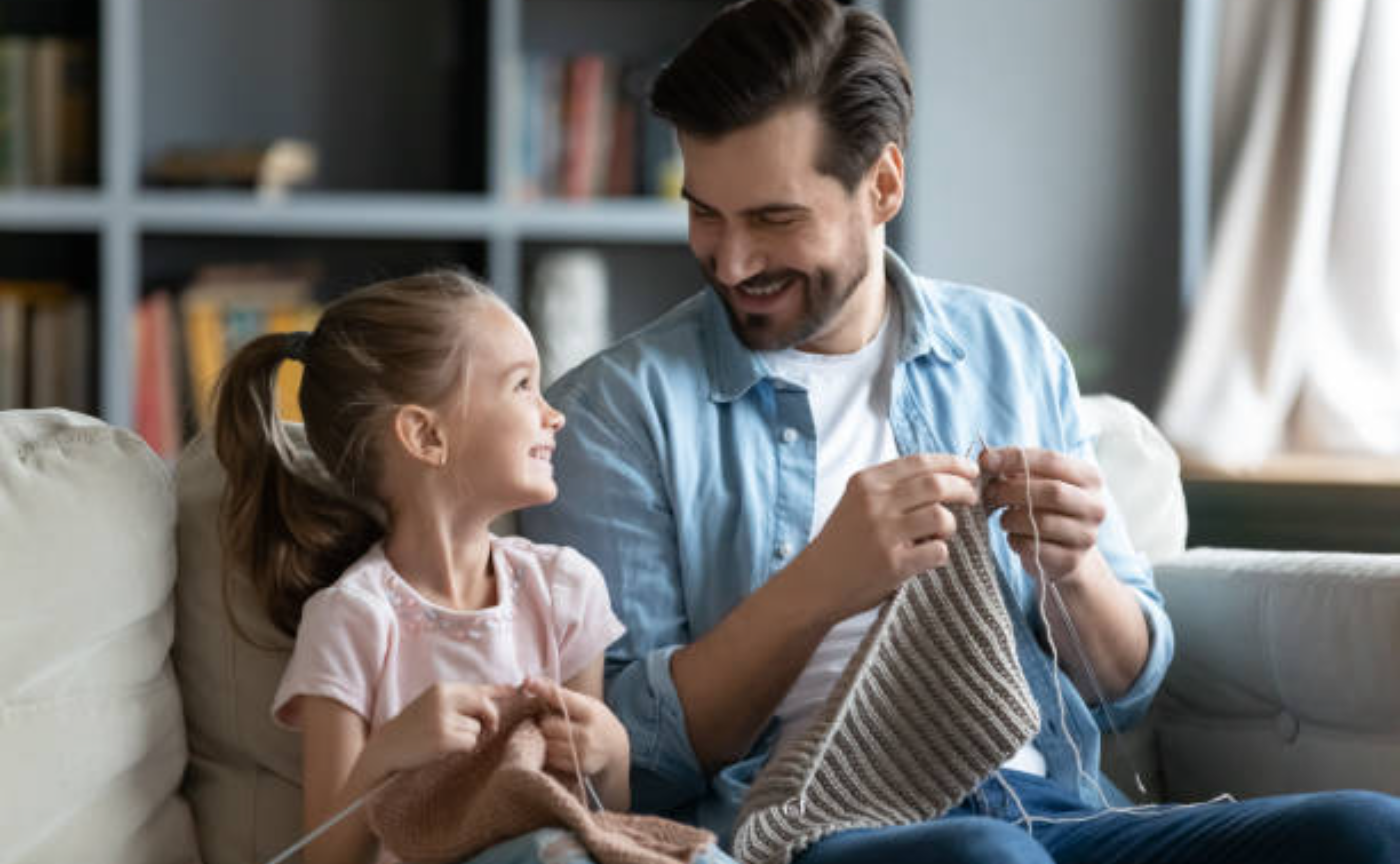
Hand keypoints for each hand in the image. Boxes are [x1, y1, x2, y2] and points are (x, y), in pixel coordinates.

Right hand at [364, 682, 510, 776]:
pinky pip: (470, 743)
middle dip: (489, 720)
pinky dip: (463, 749)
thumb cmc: (414, 729)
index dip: (503, 691)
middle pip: (486, 706)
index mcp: (443, 689)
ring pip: (478, 728)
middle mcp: (444, 699)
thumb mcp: (435, 706)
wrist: (386, 748)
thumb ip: (462, 701)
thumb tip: (497, 695)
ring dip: (469, 738)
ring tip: (446, 741)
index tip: (523, 688)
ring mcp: (442, 718)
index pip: (480, 688)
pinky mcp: (442, 738)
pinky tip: (444, 749)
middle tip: (484, 731)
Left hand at [521, 677, 627, 777]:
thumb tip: (531, 681)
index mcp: (589, 712)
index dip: (543, 690)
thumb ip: (561, 695)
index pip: (561, 698)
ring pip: (546, 743)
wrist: (616, 749)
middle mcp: (586, 733)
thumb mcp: (586, 703)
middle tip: (546, 721)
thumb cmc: (595, 720)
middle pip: (547, 725)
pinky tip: (555, 747)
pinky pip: (550, 758)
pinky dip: (548, 752)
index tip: (528, 682)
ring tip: (550, 734)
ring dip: (543, 738)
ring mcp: (582, 752)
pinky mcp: (577, 767)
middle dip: (543, 722)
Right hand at [797, 453, 980, 620]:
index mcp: (866, 482)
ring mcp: (883, 533)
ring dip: (950, 525)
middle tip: (971, 498)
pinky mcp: (893, 564)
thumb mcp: (858, 502)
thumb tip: (945, 475)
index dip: (952, 463)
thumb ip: (893, 487)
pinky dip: (941, 553)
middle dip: (963, 489)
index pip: (920, 461)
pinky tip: (929, 557)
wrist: (815, 583)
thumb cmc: (843, 542)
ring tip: (942, 533)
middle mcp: (873, 502)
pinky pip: (938, 551)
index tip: (970, 470)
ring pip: (941, 517)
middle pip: (937, 484)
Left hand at [979, 446, 1106, 583]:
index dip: (1015, 458)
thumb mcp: (1035, 480)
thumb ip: (1014, 466)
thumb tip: (985, 457)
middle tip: (990, 494)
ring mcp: (1087, 535)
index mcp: (1090, 477)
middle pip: (1052, 491)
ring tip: (1003, 518)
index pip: (1052, 460)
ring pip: (1042, 523)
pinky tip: (1014, 537)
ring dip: (1011, 518)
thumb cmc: (1045, 507)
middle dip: (1012, 490)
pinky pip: (1035, 548)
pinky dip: (1016, 541)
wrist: (1063, 550)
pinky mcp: (1072, 560)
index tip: (985, 462)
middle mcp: (1095, 506)